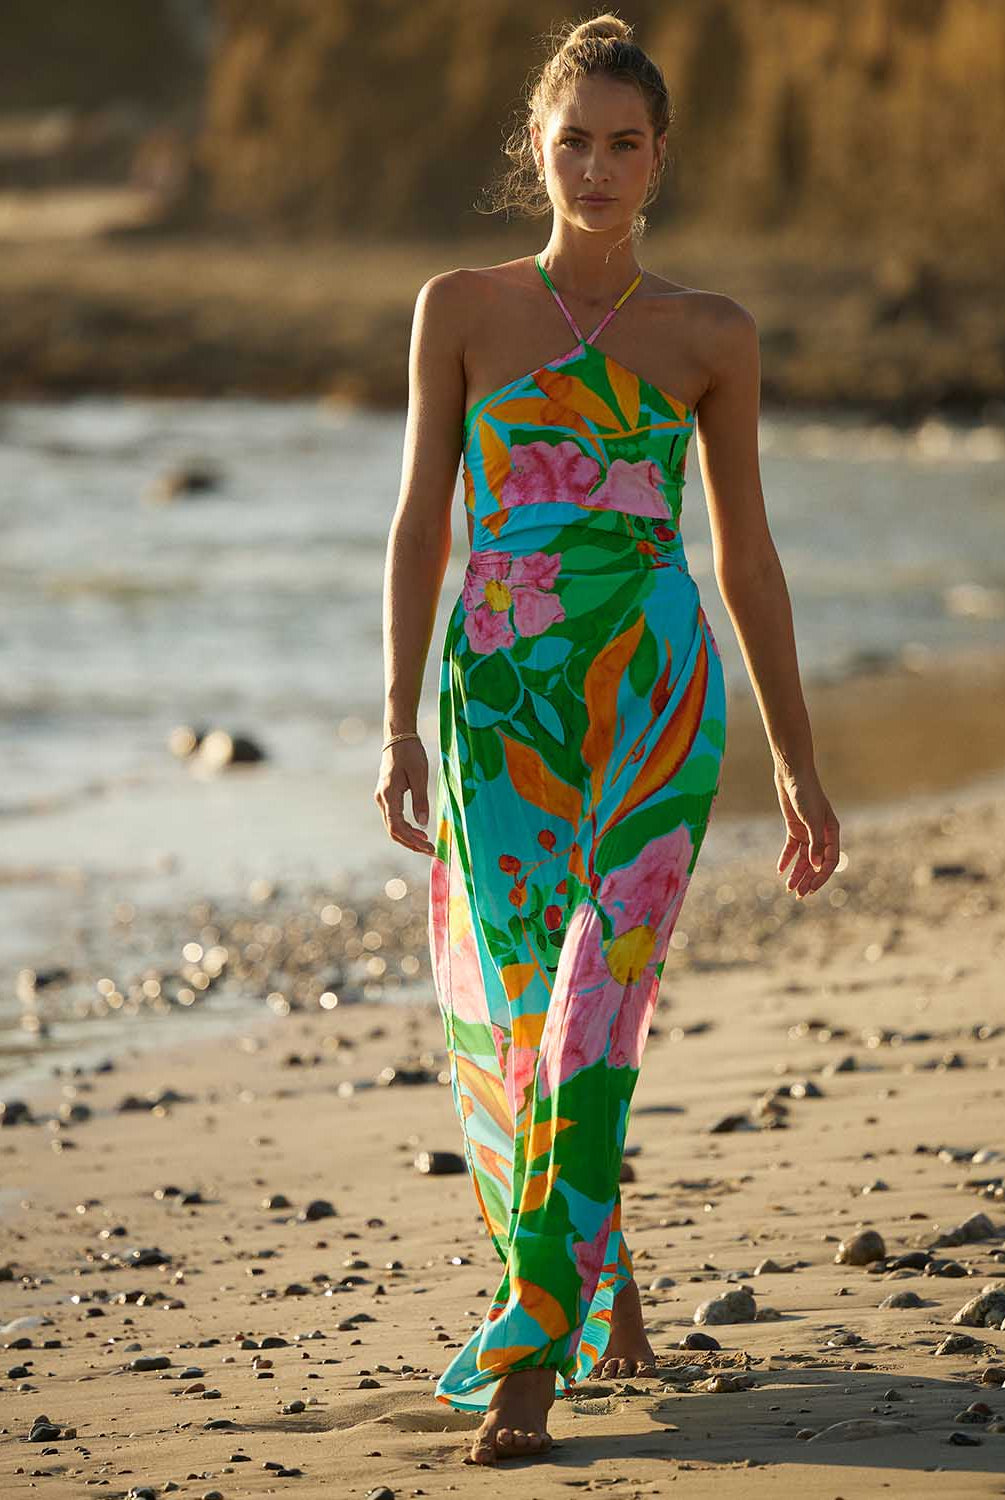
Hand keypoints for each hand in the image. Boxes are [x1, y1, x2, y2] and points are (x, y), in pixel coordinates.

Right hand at [374, 737, 435, 856]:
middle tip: (431, 850)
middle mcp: (382, 799)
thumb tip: (423, 824)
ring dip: (409, 837)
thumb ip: (420, 800)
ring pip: (393, 826)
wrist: (398, 737)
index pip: (396, 826)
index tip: (428, 848)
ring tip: (427, 843)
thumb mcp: (419, 775)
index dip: (412, 841)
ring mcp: (382, 798)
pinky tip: (419, 831)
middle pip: (393, 830)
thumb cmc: (410, 753)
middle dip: (411, 843)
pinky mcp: (387, 796)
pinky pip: (394, 818)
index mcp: (388, 794)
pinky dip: (406, 828)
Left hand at [774, 762, 839, 898]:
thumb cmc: (807, 794)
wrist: (792, 775)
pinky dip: (786, 859)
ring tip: (789, 888)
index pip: (829, 860)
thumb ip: (815, 842)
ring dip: (797, 873)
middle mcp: (821, 834)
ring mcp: (807, 832)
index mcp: (832, 832)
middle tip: (799, 895)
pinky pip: (791, 848)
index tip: (810, 889)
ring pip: (803, 859)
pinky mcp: (794, 828)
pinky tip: (780, 870)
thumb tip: (816, 866)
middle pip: (816, 863)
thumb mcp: (812, 819)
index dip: (821, 876)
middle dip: (808, 879)